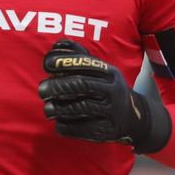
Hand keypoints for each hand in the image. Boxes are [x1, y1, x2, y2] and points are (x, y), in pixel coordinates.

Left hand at [38, 40, 170, 152]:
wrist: (133, 117)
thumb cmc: (106, 88)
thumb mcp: (100, 71)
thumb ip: (79, 56)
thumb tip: (57, 44)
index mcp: (110, 73)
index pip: (86, 64)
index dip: (64, 62)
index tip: (46, 64)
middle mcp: (113, 90)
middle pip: (82, 85)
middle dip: (58, 86)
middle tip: (41, 89)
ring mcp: (111, 111)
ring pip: (82, 108)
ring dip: (60, 108)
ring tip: (47, 108)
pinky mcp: (107, 130)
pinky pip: (83, 129)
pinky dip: (67, 126)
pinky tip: (58, 122)